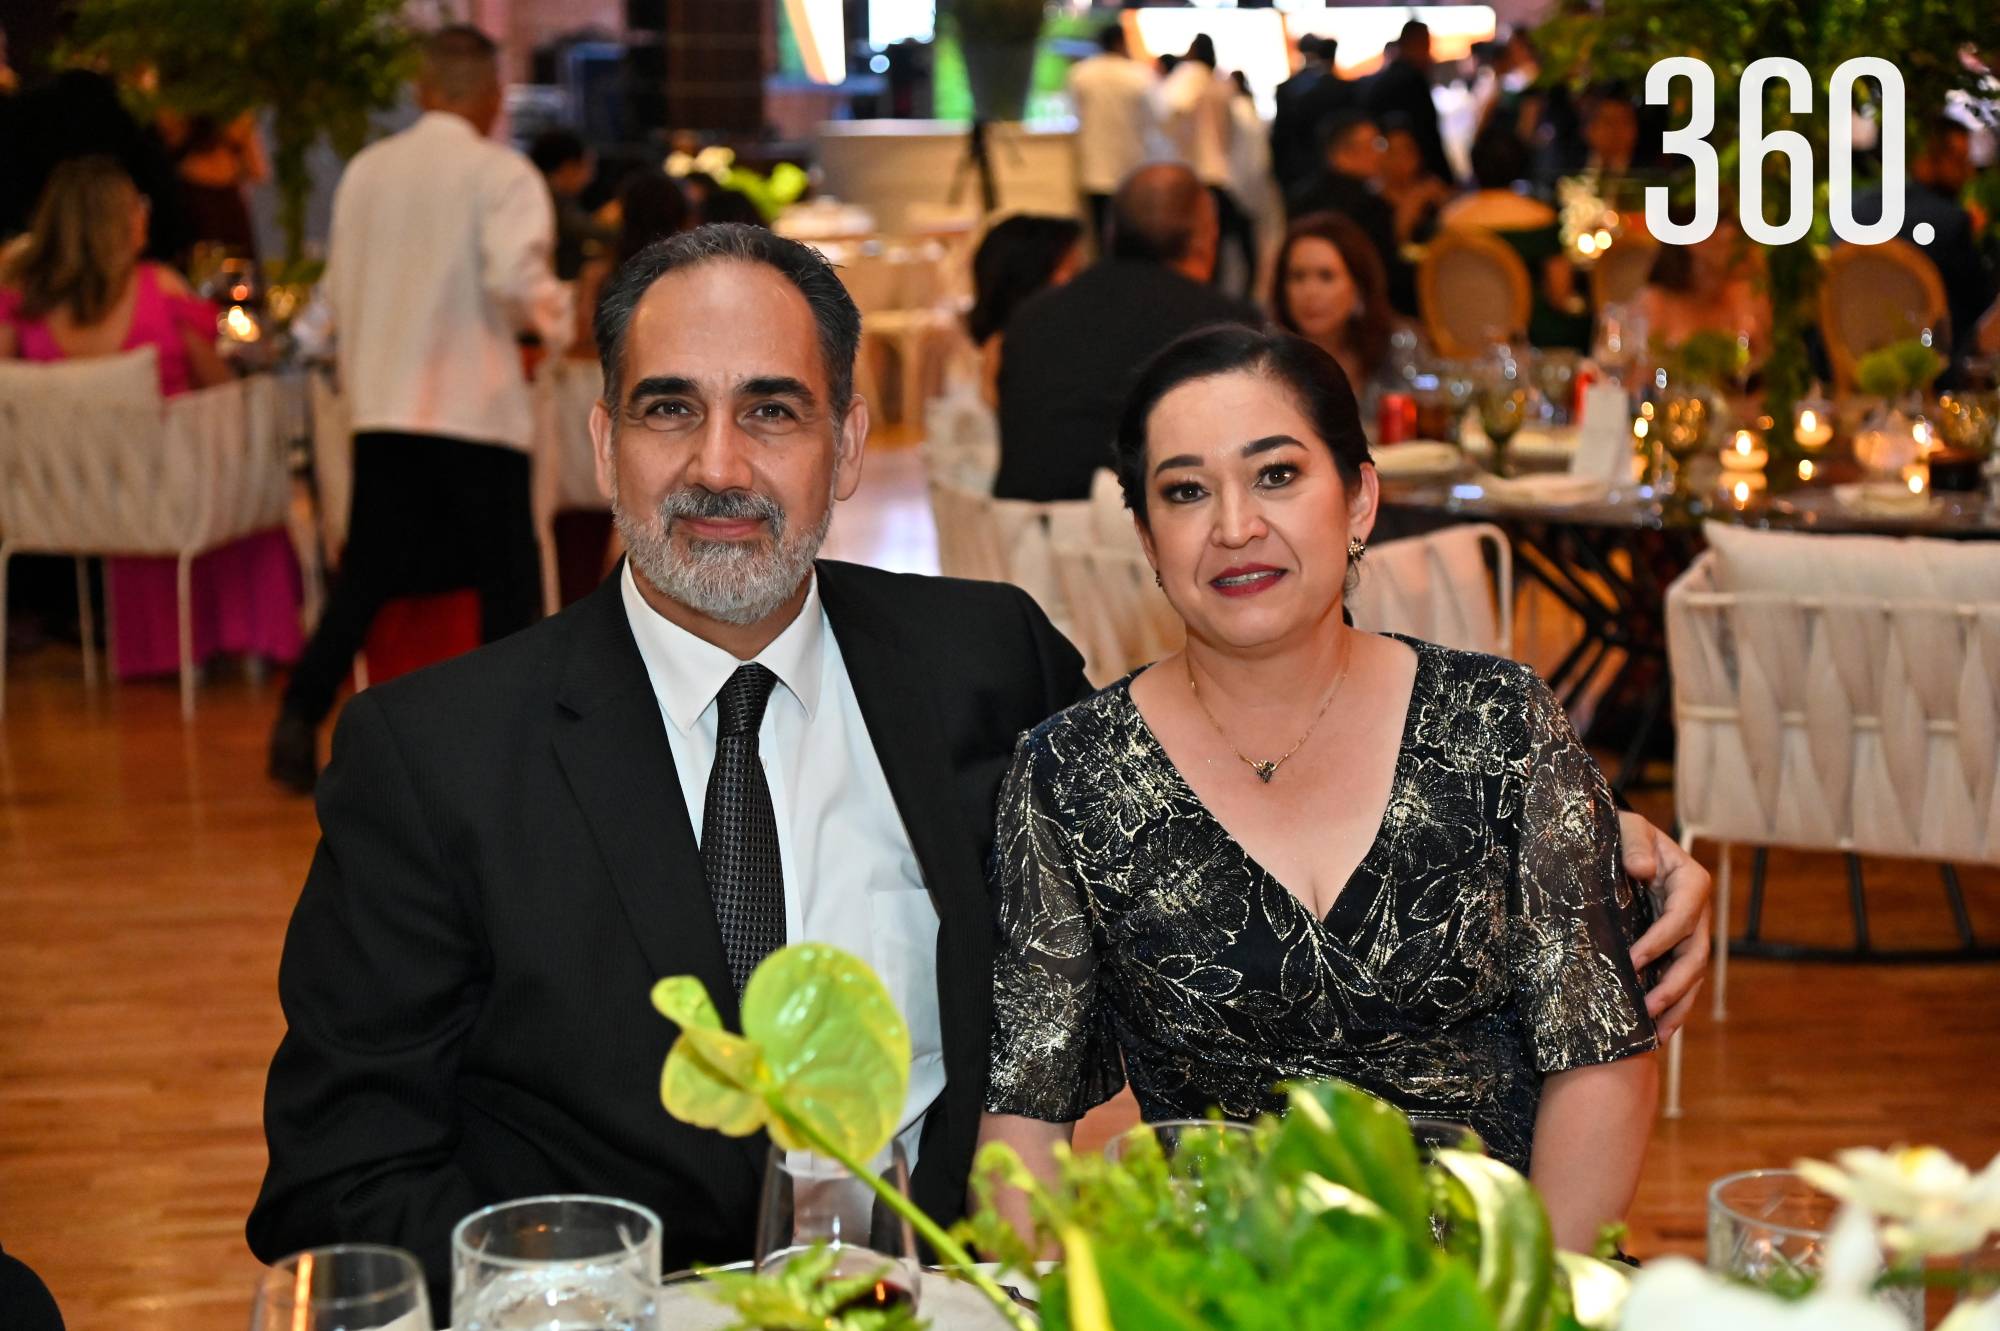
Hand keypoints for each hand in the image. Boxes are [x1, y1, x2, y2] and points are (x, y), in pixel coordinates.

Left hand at [1616, 811, 1710, 1040]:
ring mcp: (1687, 934)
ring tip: (1656, 1035)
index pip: (1683, 916)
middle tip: (1648, 1009)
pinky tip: (1655, 1033)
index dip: (1662, 940)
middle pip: (1694, 955)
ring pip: (1691, 977)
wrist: (1616, 843)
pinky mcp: (1673, 949)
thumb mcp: (1627, 827)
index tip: (1634, 961)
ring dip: (1676, 1008)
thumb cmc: (1621, 833)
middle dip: (1674, 986)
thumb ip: (1634, 843)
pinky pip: (1678, 982)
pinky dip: (1671, 1008)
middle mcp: (1695, 911)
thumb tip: (1643, 869)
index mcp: (1689, 881)